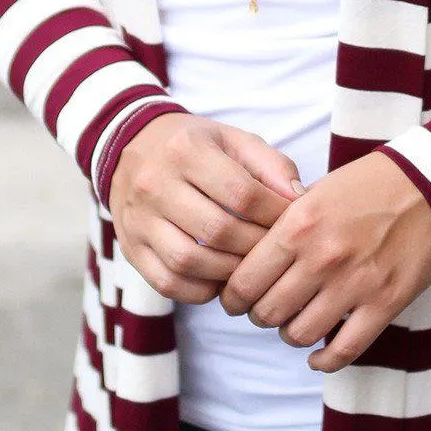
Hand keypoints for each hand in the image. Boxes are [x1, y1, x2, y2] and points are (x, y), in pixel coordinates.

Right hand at [107, 114, 303, 303]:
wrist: (133, 147)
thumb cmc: (195, 146)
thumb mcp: (233, 140)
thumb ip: (271, 165)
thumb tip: (300, 199)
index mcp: (186, 150)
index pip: (242, 194)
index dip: (275, 214)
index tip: (293, 223)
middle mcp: (156, 183)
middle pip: (218, 231)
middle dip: (256, 248)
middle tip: (276, 252)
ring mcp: (139, 219)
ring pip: (189, 262)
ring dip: (228, 273)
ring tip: (249, 268)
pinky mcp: (130, 247)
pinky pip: (167, 282)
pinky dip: (199, 290)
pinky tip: (219, 280)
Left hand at [219, 151, 430, 371]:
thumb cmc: (370, 184)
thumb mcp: (316, 192)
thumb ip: (284, 227)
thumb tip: (252, 261)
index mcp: (298, 225)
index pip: (245, 281)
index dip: (233, 298)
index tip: (237, 299)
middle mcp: (321, 257)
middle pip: (267, 312)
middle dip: (260, 316)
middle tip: (266, 310)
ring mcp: (355, 283)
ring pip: (299, 334)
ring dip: (290, 334)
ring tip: (296, 323)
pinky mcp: (385, 303)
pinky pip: (343, 351)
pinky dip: (324, 360)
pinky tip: (318, 355)